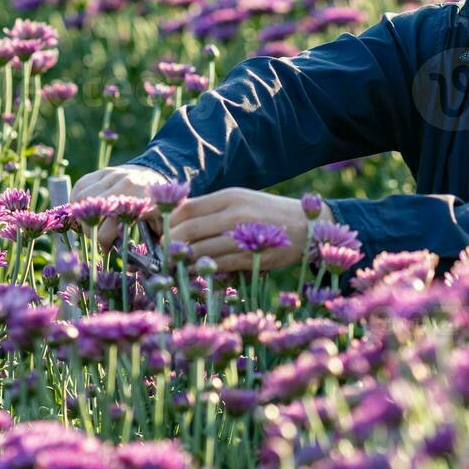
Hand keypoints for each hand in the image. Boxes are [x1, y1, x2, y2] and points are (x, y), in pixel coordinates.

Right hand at [71, 163, 168, 252]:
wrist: (160, 177)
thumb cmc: (159, 209)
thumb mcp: (160, 229)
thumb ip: (149, 248)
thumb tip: (130, 269)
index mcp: (142, 204)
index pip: (106, 231)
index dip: (104, 245)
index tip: (107, 249)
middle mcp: (127, 187)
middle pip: (91, 214)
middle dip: (90, 231)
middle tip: (97, 237)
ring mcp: (114, 176)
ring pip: (82, 199)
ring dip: (82, 215)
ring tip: (90, 223)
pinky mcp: (105, 171)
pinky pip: (81, 186)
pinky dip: (77, 199)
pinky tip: (85, 208)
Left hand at [166, 187, 333, 275]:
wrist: (309, 228)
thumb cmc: (269, 215)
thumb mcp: (242, 202)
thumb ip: (213, 210)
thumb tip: (178, 221)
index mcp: (230, 196)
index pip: (186, 208)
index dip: (167, 222)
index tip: (159, 232)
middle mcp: (235, 212)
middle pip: (188, 229)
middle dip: (170, 244)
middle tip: (163, 254)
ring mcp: (244, 235)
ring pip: (200, 249)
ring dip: (183, 261)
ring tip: (175, 266)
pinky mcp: (253, 256)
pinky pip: (219, 265)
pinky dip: (202, 270)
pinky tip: (195, 272)